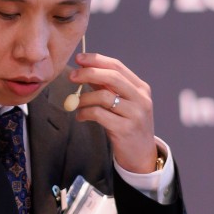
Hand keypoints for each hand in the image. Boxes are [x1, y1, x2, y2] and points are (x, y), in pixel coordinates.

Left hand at [67, 52, 158, 173]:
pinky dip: (85, 112)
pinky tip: (80, 116)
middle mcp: (141, 99)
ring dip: (84, 98)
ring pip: (103, 96)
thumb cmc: (129, 126)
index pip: (117, 66)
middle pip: (112, 77)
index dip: (96, 60)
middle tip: (72, 76)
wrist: (142, 155)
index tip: (79, 58)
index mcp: (141, 88)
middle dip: (88, 73)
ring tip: (75, 103)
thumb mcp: (122, 103)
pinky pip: (99, 114)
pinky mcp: (125, 129)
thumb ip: (106, 86)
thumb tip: (85, 69)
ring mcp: (135, 114)